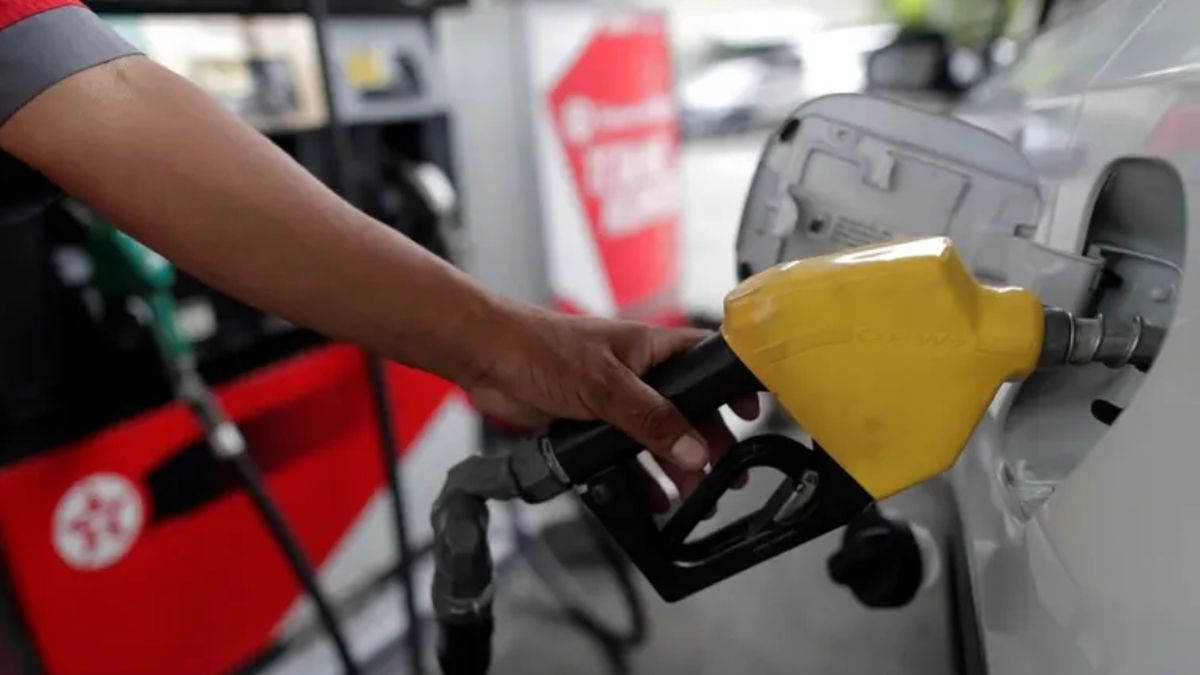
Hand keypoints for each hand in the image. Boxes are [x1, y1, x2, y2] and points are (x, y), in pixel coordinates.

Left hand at [466, 305, 758, 502]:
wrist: (488, 359)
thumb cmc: (542, 348)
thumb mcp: (606, 387)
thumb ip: (651, 419)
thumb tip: (692, 449)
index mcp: (652, 348)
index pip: (707, 361)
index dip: (731, 385)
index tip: (750, 414)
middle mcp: (640, 372)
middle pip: (687, 409)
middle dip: (707, 442)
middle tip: (727, 474)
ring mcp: (616, 400)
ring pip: (658, 436)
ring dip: (675, 466)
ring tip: (694, 497)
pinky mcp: (593, 423)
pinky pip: (625, 454)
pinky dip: (640, 477)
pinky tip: (652, 500)